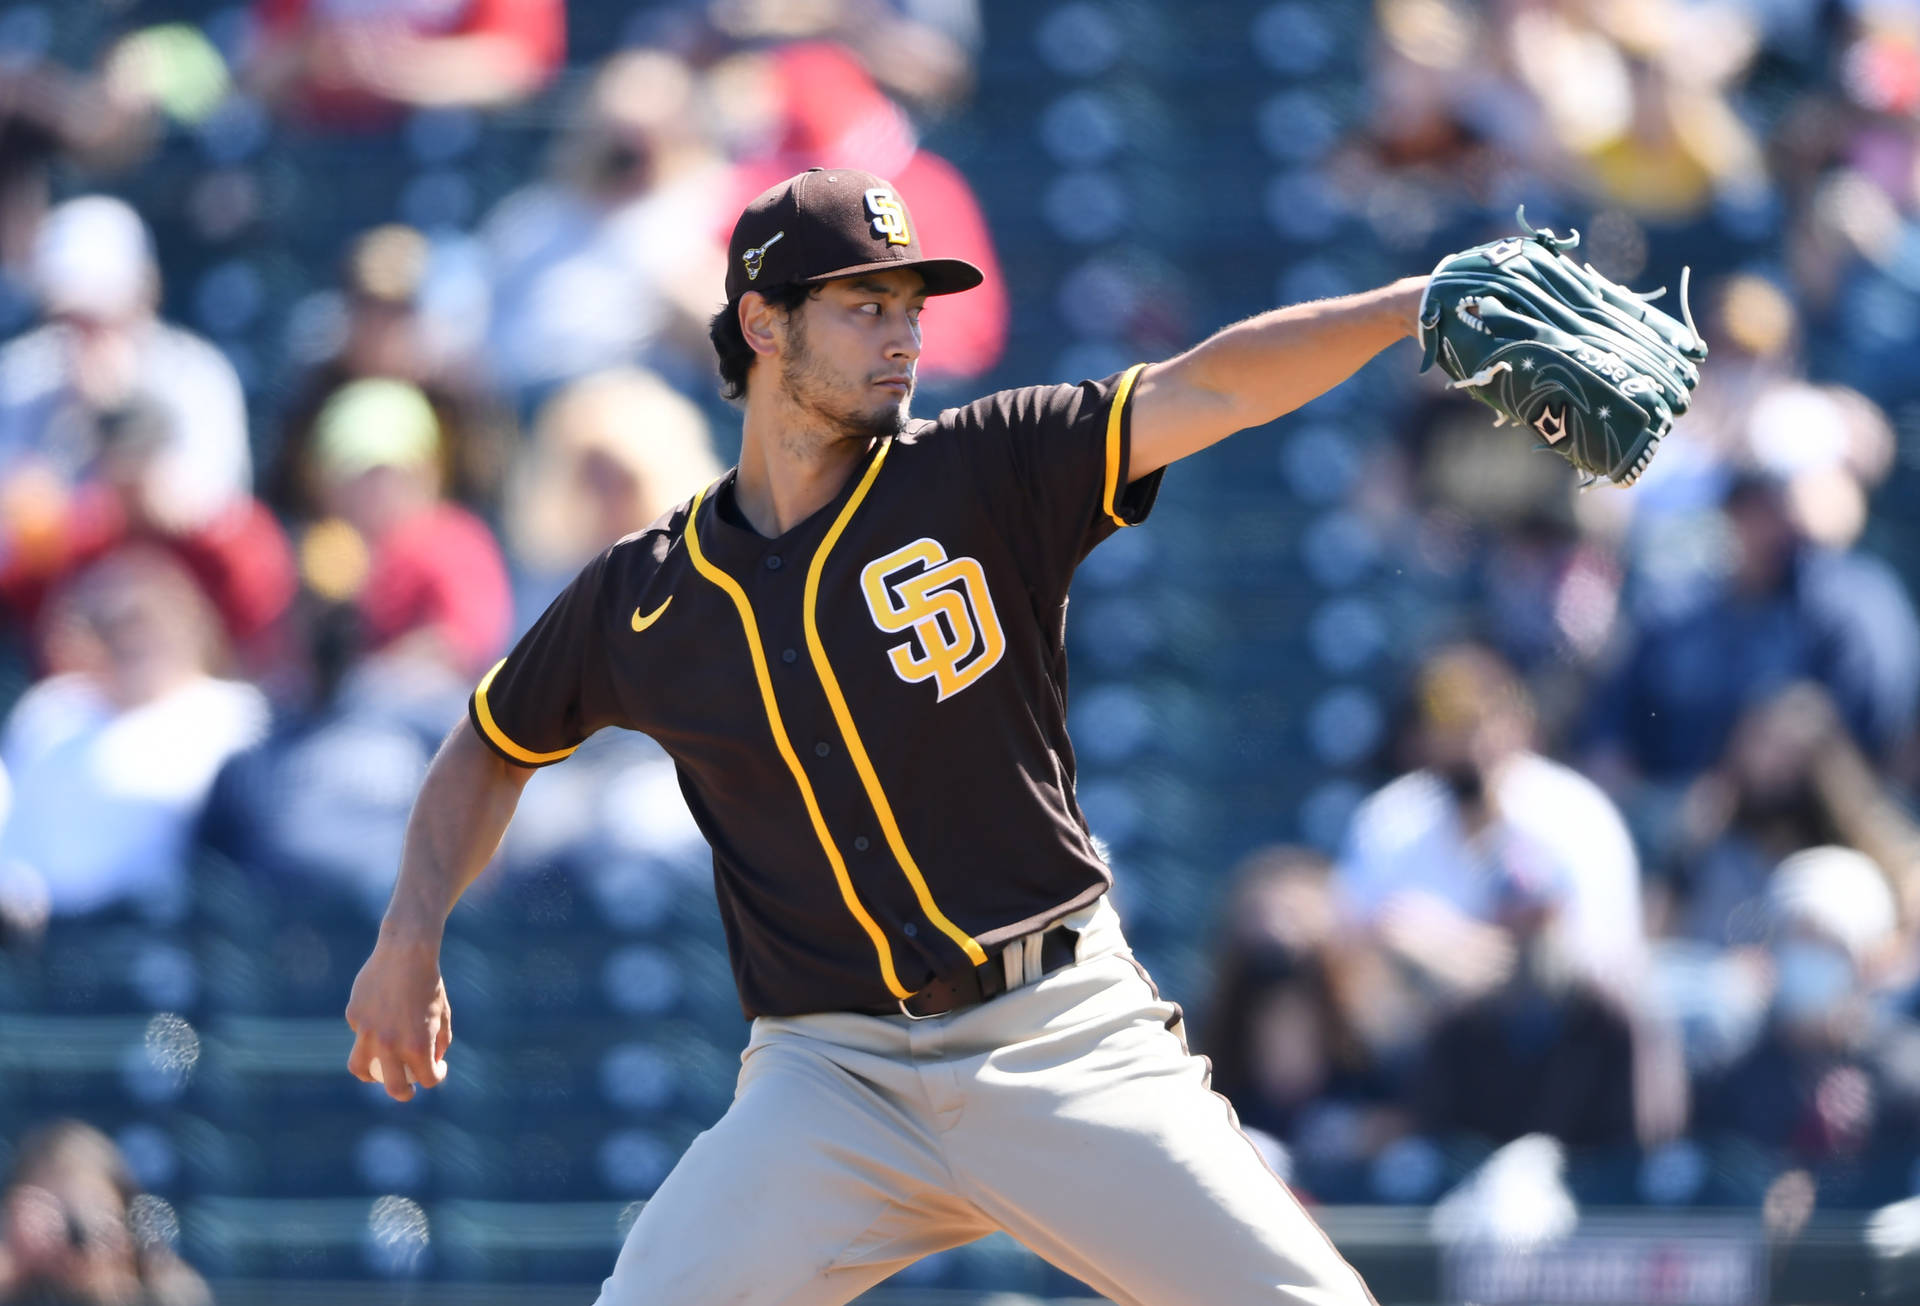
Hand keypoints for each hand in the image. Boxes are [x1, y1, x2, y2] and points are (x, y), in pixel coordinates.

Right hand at [345, 929, 451, 1101]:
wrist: (407, 951)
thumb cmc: (429, 983)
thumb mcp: (443, 1014)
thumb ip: (439, 1042)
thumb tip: (431, 1062)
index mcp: (417, 1045)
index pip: (426, 1078)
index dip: (436, 1077)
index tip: (438, 1068)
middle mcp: (390, 1044)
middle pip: (393, 1087)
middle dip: (403, 1094)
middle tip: (407, 1091)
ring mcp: (367, 1032)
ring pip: (360, 1068)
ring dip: (370, 1075)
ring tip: (378, 1071)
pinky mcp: (354, 1016)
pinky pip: (359, 1034)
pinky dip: (368, 1033)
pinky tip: (379, 1016)